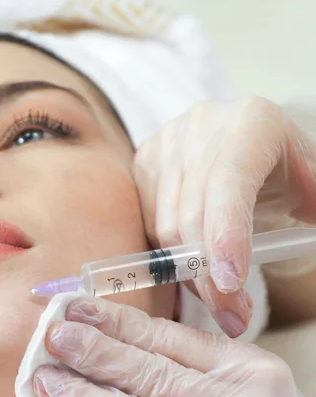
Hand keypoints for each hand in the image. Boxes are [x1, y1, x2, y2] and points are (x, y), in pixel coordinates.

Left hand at [33, 298, 302, 396]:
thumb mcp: (244, 370)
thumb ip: (192, 348)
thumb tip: (120, 328)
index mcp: (243, 369)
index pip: (167, 339)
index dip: (116, 321)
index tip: (77, 307)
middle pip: (150, 374)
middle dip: (97, 354)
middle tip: (55, 335)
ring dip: (87, 394)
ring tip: (47, 379)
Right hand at [132, 97, 315, 336]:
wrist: (244, 138)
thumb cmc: (282, 168)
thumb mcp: (312, 186)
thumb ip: (315, 210)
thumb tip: (309, 246)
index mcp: (251, 124)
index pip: (229, 184)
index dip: (226, 235)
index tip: (230, 284)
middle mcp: (200, 128)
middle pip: (190, 213)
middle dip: (207, 275)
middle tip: (232, 317)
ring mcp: (165, 144)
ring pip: (165, 225)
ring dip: (189, 273)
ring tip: (220, 298)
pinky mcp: (144, 160)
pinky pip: (150, 223)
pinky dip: (171, 255)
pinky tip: (197, 266)